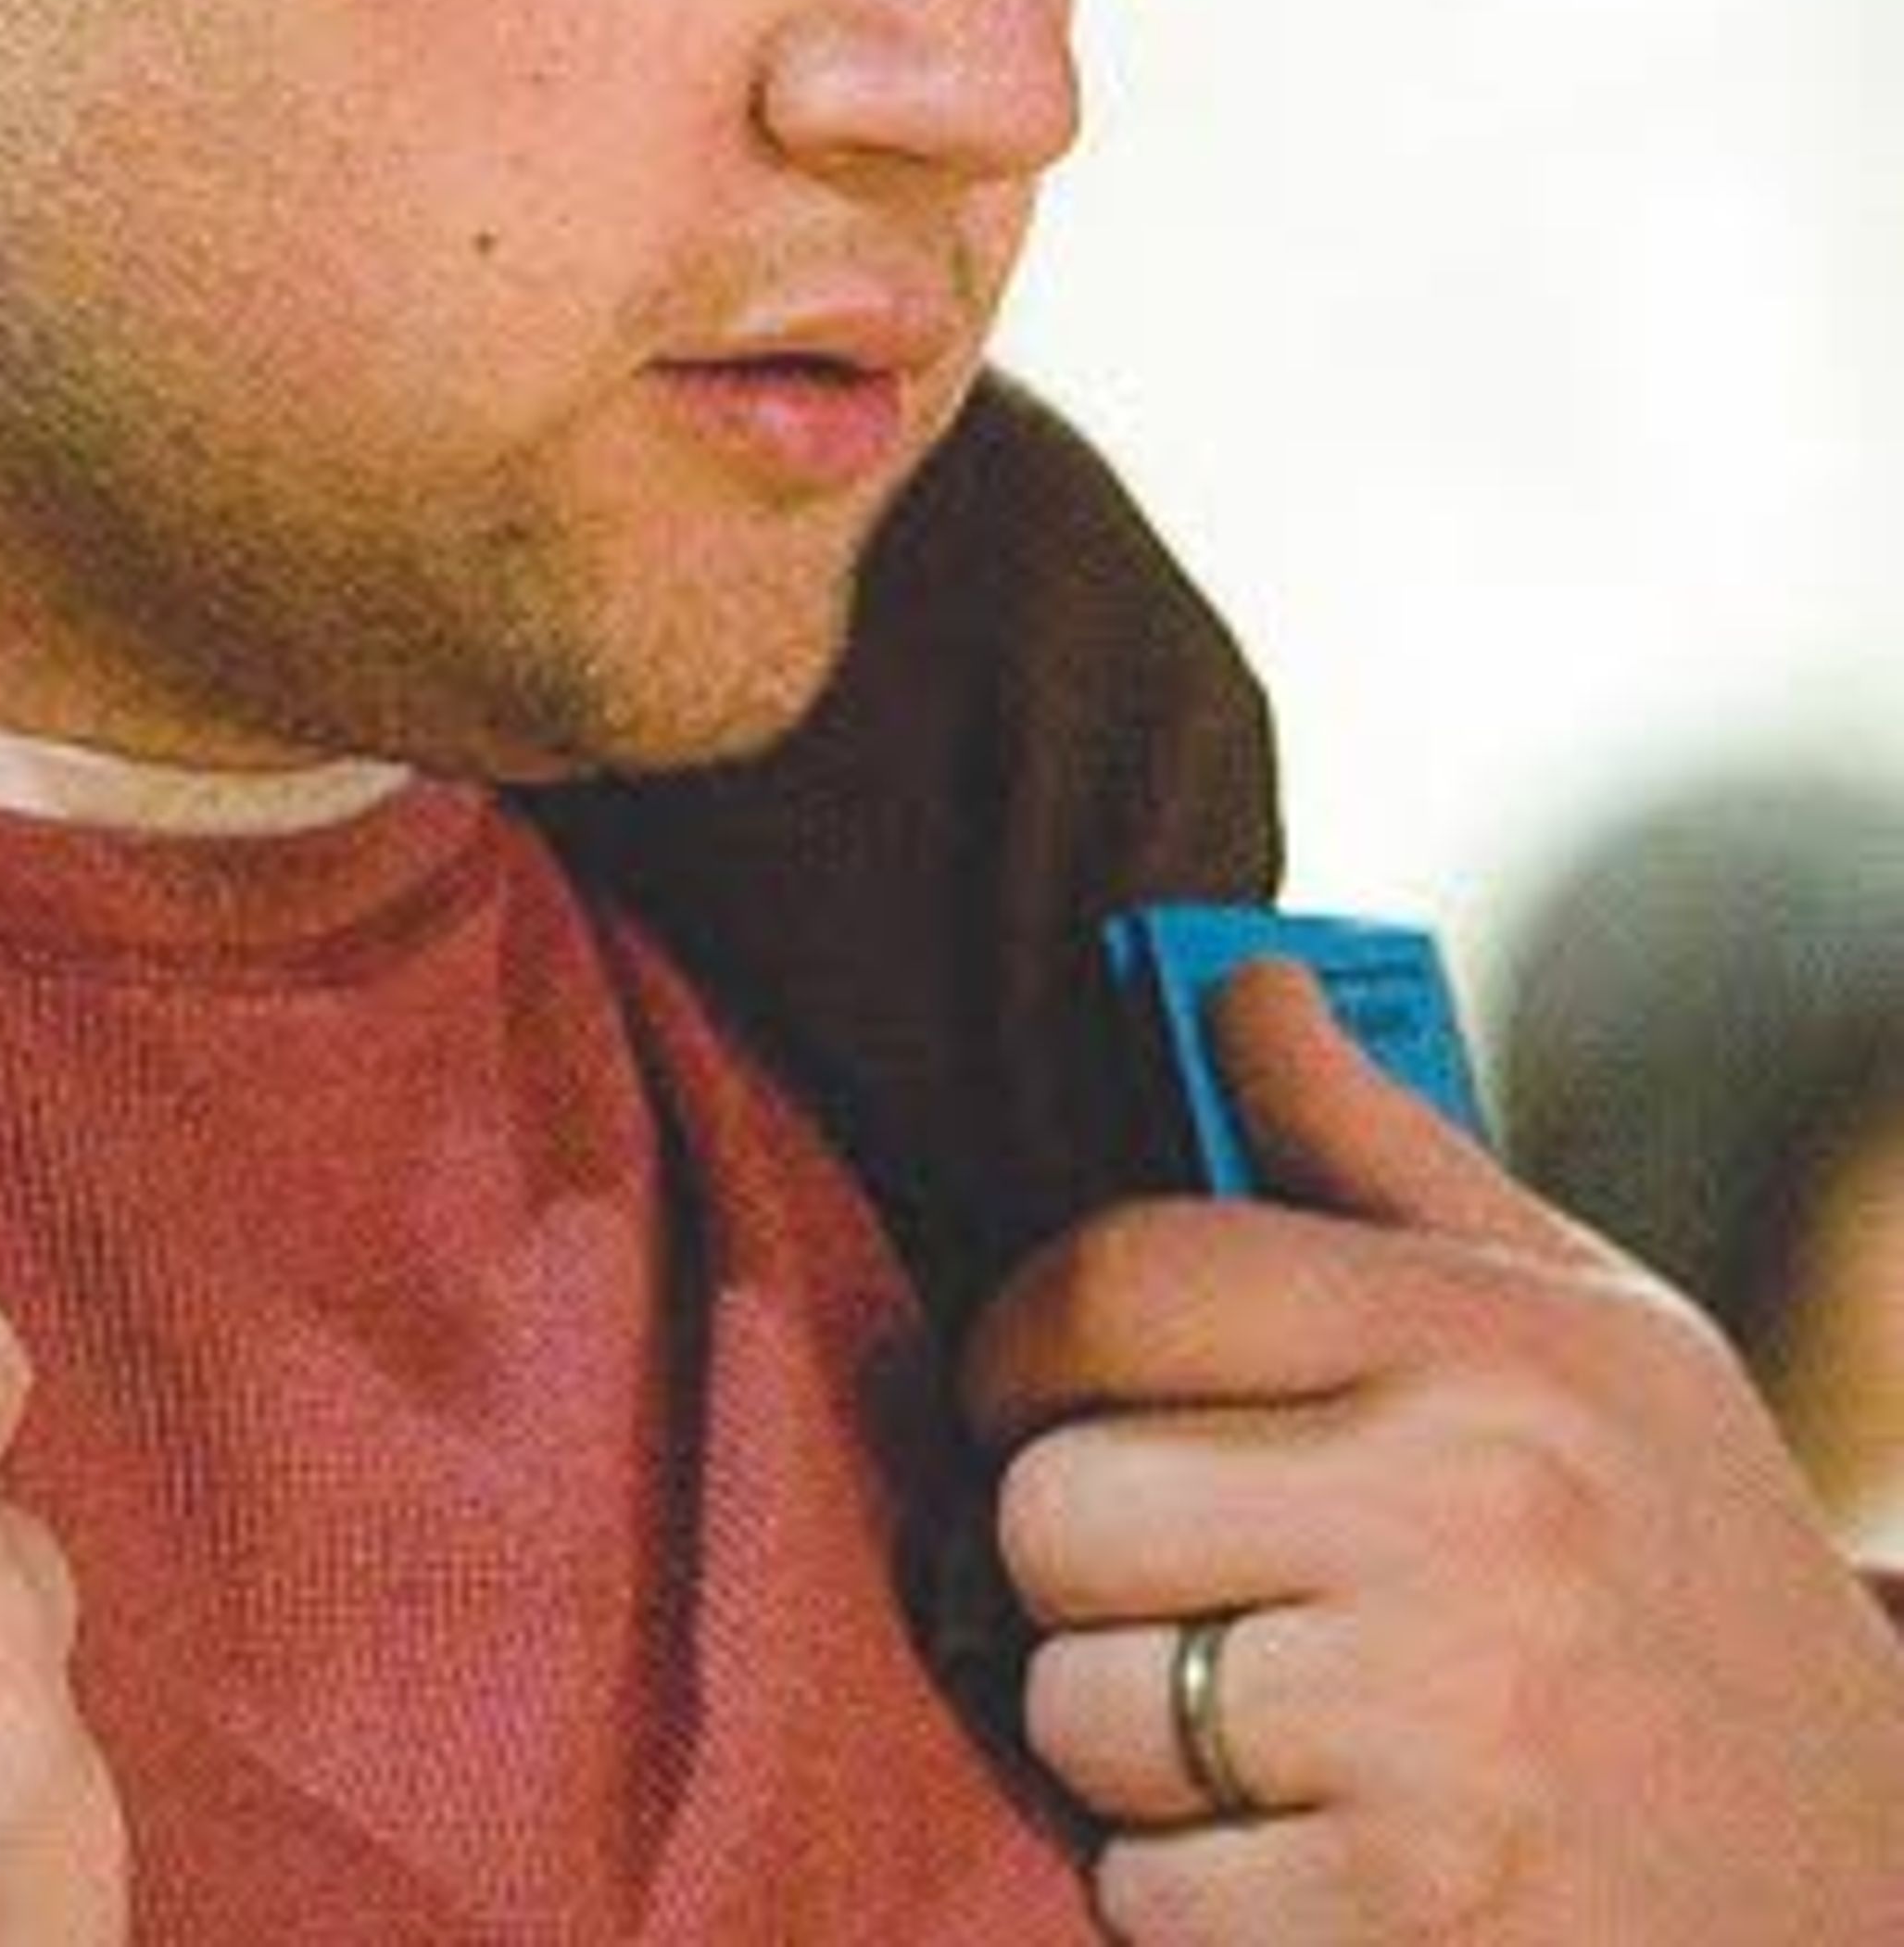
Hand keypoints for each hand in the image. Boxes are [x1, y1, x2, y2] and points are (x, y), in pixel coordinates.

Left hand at [966, 961, 1903, 1936]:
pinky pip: (1145, 1891)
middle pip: (1056, 1503)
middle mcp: (1467, 1526)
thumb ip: (1384, 1154)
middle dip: (1064, 1552)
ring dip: (1117, 1731)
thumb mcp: (1592, 1330)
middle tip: (1150, 1578)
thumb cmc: (1687, 1570)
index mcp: (1490, 1348)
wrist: (1871, 1875)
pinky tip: (1295, 1852)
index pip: (1117, 1279)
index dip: (1014, 1339)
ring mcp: (1442, 1743)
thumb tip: (1233, 982)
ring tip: (1238, 1719)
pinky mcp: (1419, 1931)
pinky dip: (1183, 1891)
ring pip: (1078, 1707)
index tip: (1023, 1390)